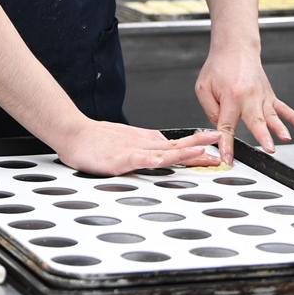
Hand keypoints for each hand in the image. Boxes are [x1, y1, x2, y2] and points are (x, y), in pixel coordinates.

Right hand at [55, 120, 221, 174]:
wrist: (74, 133)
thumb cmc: (98, 140)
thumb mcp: (129, 141)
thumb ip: (147, 147)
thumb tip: (165, 151)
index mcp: (147, 142)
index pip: (177, 144)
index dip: (197, 145)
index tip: (215, 146)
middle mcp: (143, 145)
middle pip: (176, 146)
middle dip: (199, 146)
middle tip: (219, 144)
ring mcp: (131, 151)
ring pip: (161, 152)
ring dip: (182, 152)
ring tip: (200, 151)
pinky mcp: (117, 160)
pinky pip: (134, 160)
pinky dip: (147, 160)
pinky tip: (158, 161)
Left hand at [195, 47, 293, 164]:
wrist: (235, 48)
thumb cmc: (218, 67)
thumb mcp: (203, 88)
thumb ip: (211, 111)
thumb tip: (220, 130)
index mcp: (231, 96)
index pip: (227, 125)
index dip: (227, 144)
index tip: (227, 159)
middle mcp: (249, 97)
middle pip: (256, 120)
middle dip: (262, 136)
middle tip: (269, 148)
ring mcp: (262, 96)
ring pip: (272, 115)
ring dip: (280, 127)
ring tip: (285, 138)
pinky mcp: (269, 95)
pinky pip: (283, 108)